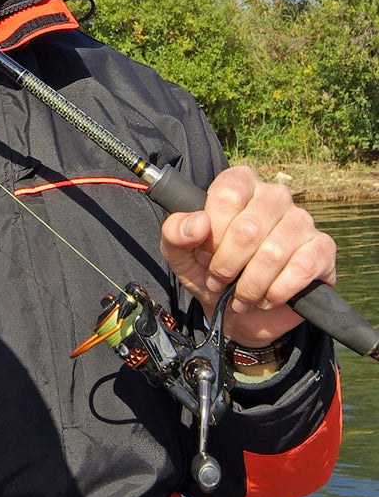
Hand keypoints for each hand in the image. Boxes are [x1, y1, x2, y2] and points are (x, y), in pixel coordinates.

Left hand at [160, 166, 336, 348]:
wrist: (241, 313)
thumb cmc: (209, 271)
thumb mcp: (179, 253)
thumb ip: (175, 232)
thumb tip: (198, 223)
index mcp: (239, 183)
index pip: (226, 195)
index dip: (211, 233)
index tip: (203, 254)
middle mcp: (274, 195)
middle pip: (248, 228)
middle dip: (227, 264)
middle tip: (218, 280)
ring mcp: (302, 220)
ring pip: (274, 252)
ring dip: (250, 284)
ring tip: (241, 296)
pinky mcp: (323, 249)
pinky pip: (302, 268)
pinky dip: (277, 291)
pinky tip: (266, 298)